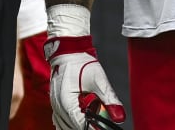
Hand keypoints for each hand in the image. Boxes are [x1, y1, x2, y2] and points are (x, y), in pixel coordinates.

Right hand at [45, 5, 124, 129]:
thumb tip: (120, 117)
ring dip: (80, 125)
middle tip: (101, 122)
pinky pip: (61, 121)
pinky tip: (81, 121)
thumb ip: (109, 99)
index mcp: (66, 101)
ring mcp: (55, 106)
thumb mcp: (99, 80)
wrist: (67, 51)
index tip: (104, 127)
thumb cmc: (80, 62)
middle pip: (72, 127)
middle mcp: (57, 106)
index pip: (80, 124)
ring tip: (93, 119)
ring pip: (65, 126)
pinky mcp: (56, 104)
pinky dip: (71, 123)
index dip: (94, 128)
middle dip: (88, 126)